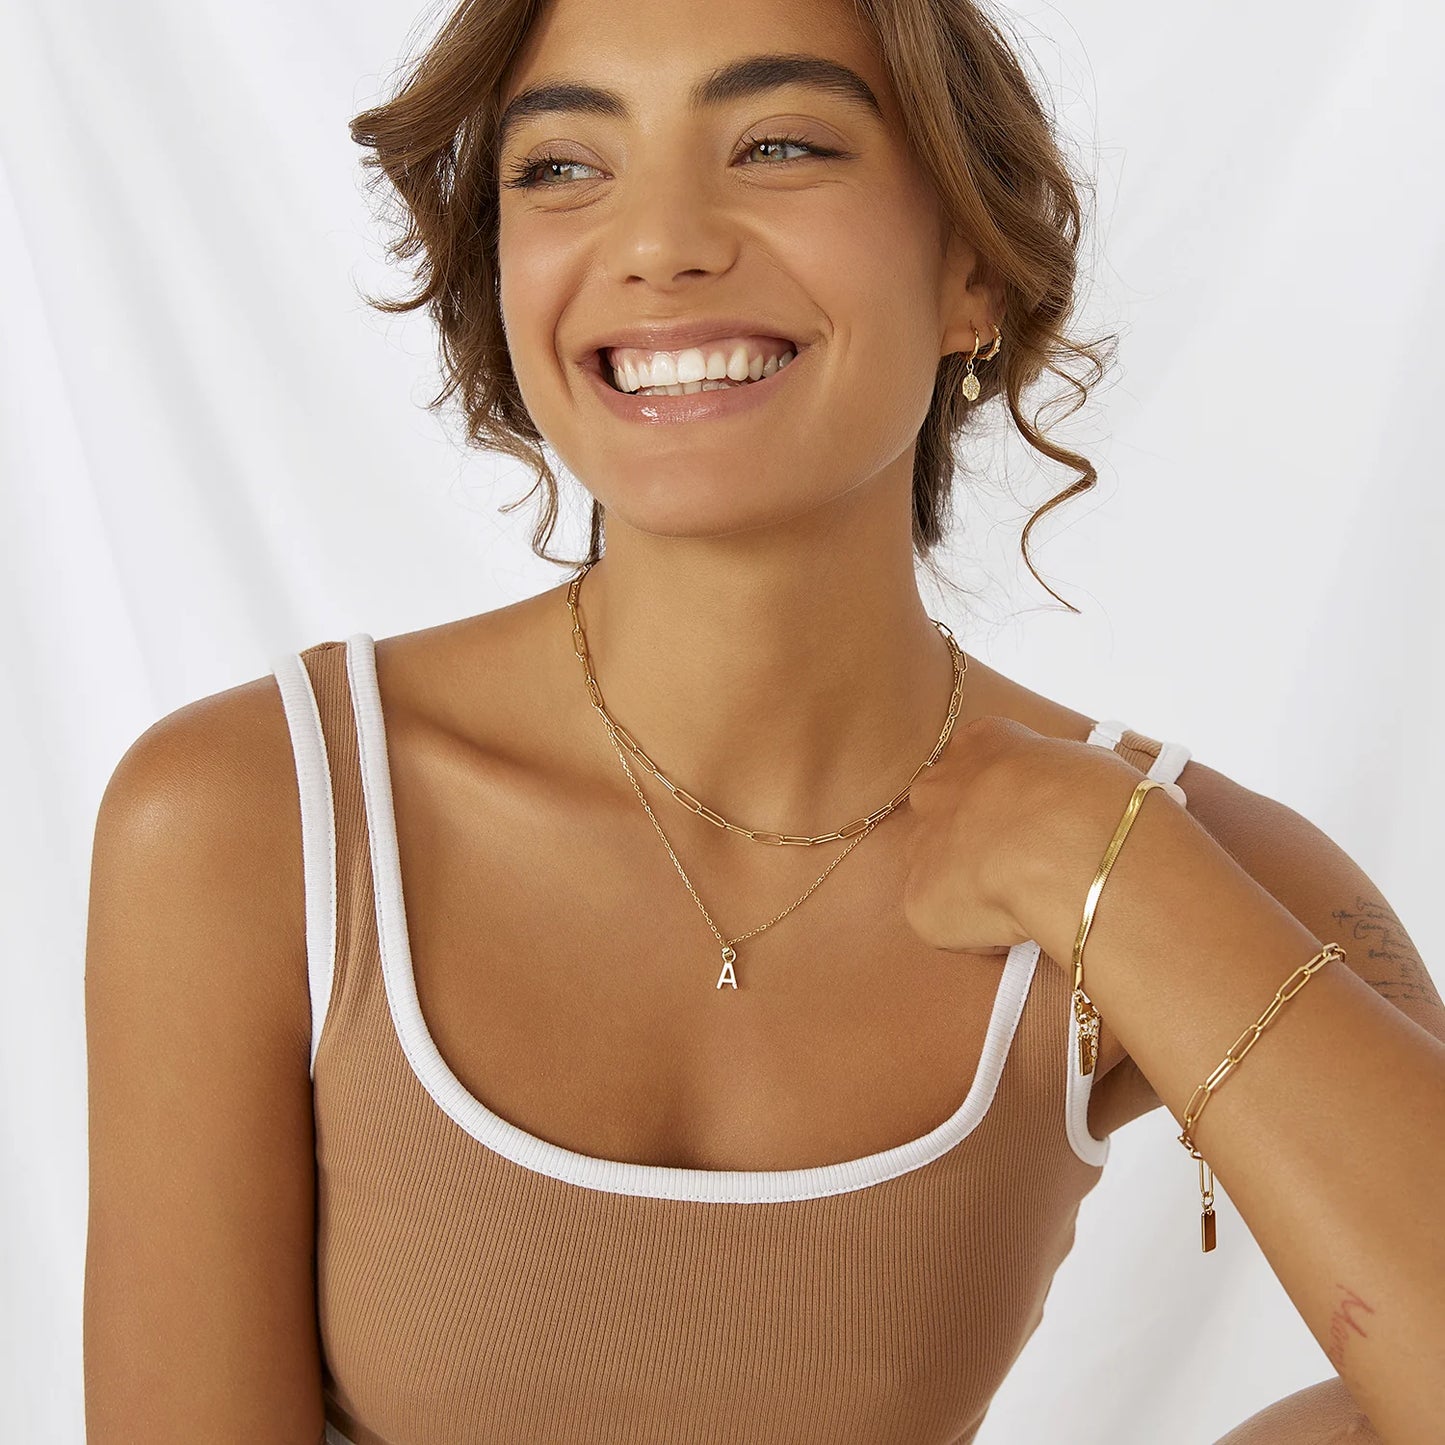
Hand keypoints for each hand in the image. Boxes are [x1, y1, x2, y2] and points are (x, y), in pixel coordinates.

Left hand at [898, 714, 1166, 957]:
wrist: (1062, 842)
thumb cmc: (1091, 798)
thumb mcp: (1082, 764)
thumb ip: (1054, 781)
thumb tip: (1066, 807)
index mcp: (979, 744)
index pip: (980, 770)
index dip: (1007, 803)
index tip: (1033, 826)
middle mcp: (936, 786)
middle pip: (945, 817)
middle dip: (975, 843)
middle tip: (1022, 868)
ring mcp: (920, 842)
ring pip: (939, 872)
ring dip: (972, 888)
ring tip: (1021, 902)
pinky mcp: (916, 897)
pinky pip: (948, 925)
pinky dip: (980, 934)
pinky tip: (1016, 927)